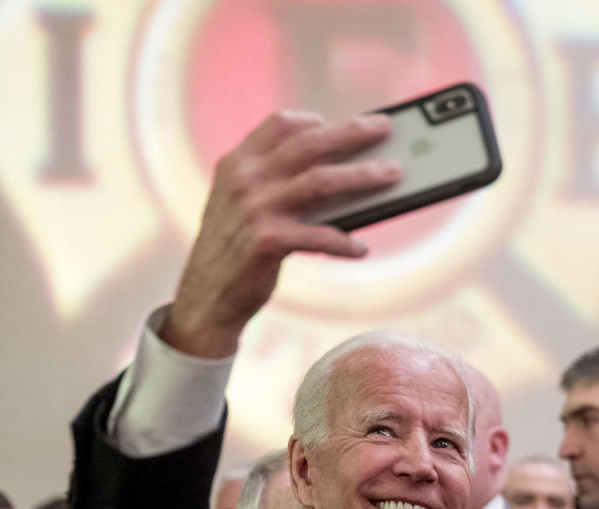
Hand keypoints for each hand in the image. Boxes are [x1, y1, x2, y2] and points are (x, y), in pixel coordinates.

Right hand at [160, 111, 400, 357]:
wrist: (205, 298)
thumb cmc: (233, 251)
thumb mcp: (239, 205)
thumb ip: (272, 182)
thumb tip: (338, 173)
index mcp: (237, 164)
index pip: (279, 124)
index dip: (311, 121)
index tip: (334, 123)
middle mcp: (245, 179)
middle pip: (310, 144)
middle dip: (352, 132)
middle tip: (384, 128)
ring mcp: (256, 209)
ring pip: (323, 181)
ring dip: (363, 175)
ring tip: (393, 174)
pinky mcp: (269, 242)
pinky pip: (321, 236)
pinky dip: (345, 243)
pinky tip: (361, 249)